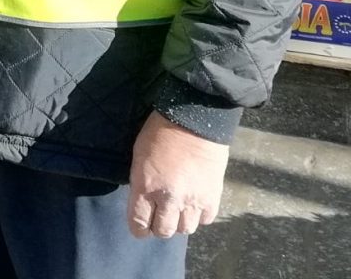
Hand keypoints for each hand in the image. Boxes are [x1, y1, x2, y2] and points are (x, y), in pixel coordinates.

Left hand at [127, 112, 228, 238]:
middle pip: (163, 231)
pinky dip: (198, 215)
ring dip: (179, 221)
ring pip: (184, 229)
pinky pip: (204, 220)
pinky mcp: (212, 198)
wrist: (194, 118)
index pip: (138, 222)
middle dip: (158, 226)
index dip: (138, 227)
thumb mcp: (140, 154)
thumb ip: (141, 182)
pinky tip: (194, 202)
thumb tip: (144, 200)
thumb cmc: (160, 130)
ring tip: (177, 207)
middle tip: (159, 215)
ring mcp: (192, 200)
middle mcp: (169, 198)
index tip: (140, 224)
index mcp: (146, 185)